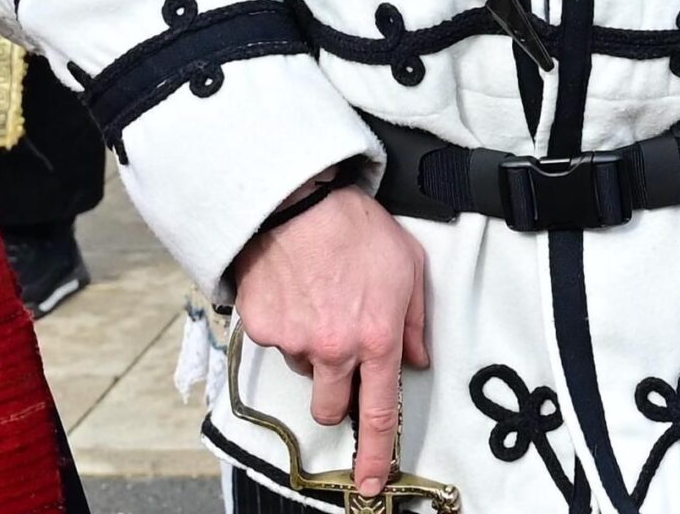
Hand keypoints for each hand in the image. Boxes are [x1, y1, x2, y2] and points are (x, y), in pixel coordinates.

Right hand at [233, 187, 428, 500]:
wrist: (296, 196)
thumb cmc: (353, 225)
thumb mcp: (407, 265)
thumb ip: (415, 321)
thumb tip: (417, 359)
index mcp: (376, 339)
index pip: (380, 413)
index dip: (378, 456)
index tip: (373, 482)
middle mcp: (335, 349)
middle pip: (331, 408)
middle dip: (336, 393)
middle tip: (337, 352)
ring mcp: (294, 340)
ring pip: (303, 369)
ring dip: (310, 349)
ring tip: (315, 297)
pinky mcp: (262, 327)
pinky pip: (275, 341)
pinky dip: (283, 323)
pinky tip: (291, 288)